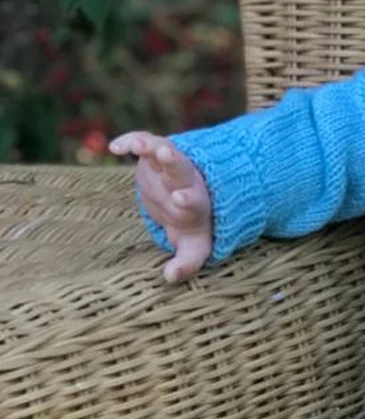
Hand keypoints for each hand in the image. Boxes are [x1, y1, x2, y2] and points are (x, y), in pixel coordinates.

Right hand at [108, 131, 212, 282]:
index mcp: (195, 202)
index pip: (193, 200)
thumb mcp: (194, 245)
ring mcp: (167, 165)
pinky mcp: (153, 154)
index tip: (180, 198)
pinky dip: (131, 140)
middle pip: (179, 168)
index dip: (187, 199)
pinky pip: (143, 141)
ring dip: (150, 145)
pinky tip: (115, 147)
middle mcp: (182, 180)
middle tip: (167, 153)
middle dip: (173, 161)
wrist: (192, 192)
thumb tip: (169, 278)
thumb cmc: (191, 223)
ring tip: (138, 144)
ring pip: (161, 150)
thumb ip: (186, 263)